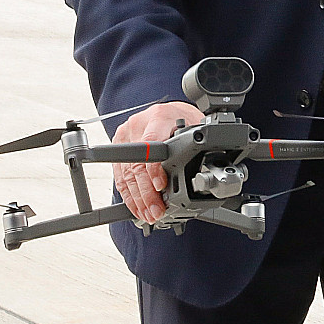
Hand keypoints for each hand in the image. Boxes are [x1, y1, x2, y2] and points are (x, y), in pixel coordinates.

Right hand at [111, 101, 204, 222]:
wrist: (170, 109)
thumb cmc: (184, 116)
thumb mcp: (195, 124)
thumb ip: (195, 142)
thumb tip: (205, 166)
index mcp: (159, 117)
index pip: (151, 145)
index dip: (154, 170)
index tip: (161, 186)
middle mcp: (138, 125)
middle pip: (137, 165)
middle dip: (147, 194)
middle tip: (157, 210)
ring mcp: (125, 136)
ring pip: (127, 174)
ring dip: (138, 199)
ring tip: (149, 214)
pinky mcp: (118, 147)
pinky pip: (120, 175)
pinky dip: (129, 194)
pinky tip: (137, 207)